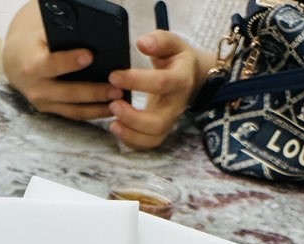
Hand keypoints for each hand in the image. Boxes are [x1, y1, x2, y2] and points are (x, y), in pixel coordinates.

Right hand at [2, 1, 123, 120]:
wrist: (16, 63)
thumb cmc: (37, 45)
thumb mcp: (44, 37)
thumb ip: (63, 39)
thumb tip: (92, 37)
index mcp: (33, 65)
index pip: (51, 64)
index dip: (70, 61)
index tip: (90, 56)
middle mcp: (36, 89)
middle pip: (68, 93)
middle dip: (93, 92)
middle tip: (116, 89)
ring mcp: (43, 104)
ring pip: (73, 110)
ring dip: (98, 108)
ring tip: (119, 102)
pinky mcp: (51, 112)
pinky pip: (74, 115)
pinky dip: (93, 113)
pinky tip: (110, 109)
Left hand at [106, 32, 213, 149]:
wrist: (191, 77)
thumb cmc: (176, 59)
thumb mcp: (172, 44)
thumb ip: (159, 40)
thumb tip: (142, 42)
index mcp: (181, 79)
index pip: (161, 83)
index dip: (137, 81)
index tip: (114, 76)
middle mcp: (177, 104)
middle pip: (158, 121)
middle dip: (133, 118)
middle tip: (113, 105)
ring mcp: (170, 121)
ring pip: (153, 137)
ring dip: (130, 134)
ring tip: (112, 123)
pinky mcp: (162, 131)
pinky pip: (148, 144)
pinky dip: (131, 141)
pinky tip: (117, 129)